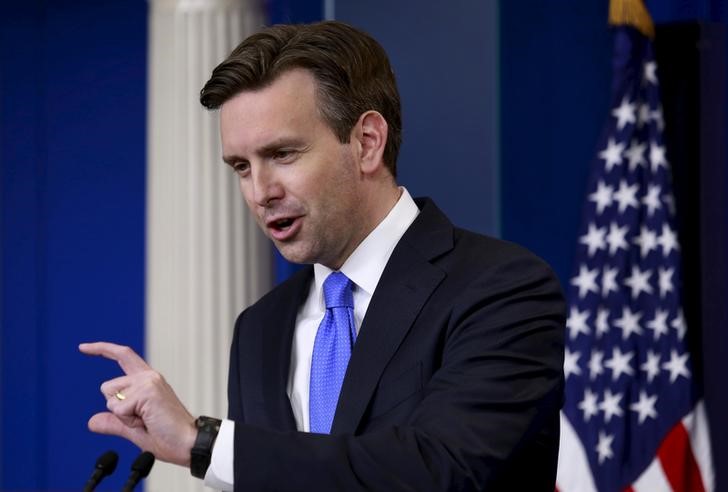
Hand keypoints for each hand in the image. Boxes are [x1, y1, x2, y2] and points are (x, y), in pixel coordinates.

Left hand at [79, 342, 196, 465]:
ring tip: (147, 421)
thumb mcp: (134, 430)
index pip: (123, 356)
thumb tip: (92, 421)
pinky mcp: (148, 391)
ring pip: (111, 398)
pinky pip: (119, 409)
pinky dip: (128, 421)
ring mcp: (148, 382)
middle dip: (116, 409)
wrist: (188, 443)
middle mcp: (148, 377)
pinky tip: (147, 422)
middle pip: (108, 386)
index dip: (102, 349)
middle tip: (142, 420)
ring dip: (122, 416)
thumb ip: (114, 422)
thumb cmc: (168, 437)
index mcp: (148, 381)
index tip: (83, 347)